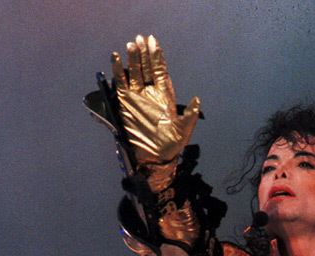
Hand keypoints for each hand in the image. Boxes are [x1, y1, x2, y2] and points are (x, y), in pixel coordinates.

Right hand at [111, 34, 199, 166]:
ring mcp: (137, 97)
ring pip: (134, 72)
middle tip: (140, 38)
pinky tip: (116, 57)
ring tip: (131, 45)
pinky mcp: (125, 103)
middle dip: (144, 53)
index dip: (156, 56)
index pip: (160, 71)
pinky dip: (118, 70)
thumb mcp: (184, 130)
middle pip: (146, 68)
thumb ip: (190, 114)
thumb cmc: (171, 145)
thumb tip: (197, 100)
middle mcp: (151, 93)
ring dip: (132, 58)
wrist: (154, 158)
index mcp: (165, 95)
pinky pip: (120, 83)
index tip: (153, 41)